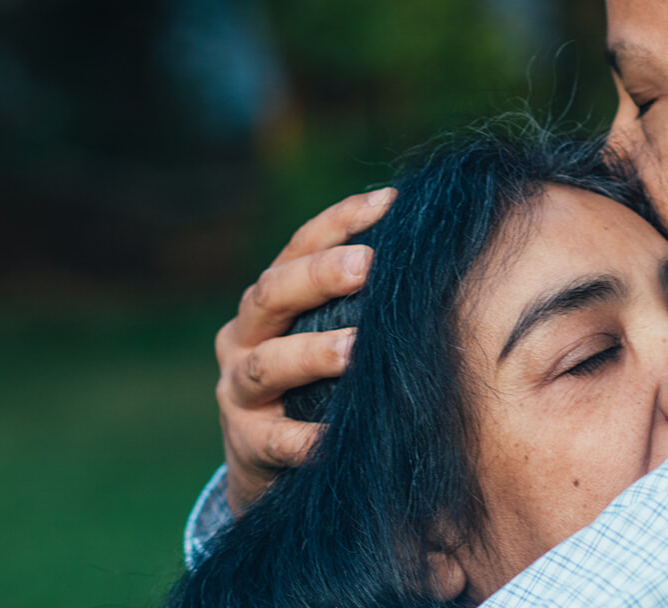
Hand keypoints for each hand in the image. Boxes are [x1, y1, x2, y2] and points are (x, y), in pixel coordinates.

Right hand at [212, 187, 393, 509]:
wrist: (262, 465)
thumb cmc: (310, 386)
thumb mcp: (322, 336)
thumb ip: (357, 302)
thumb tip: (428, 246)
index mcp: (266, 302)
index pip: (298, 248)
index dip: (340, 222)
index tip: (390, 203)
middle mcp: (243, 338)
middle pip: (272, 294)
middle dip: (320, 277)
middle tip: (369, 265)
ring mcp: (239, 390)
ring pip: (269, 364)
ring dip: (313, 354)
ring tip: (355, 349)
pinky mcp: (245, 444)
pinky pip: (276, 441)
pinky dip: (306, 439)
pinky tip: (337, 438)